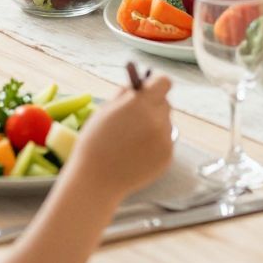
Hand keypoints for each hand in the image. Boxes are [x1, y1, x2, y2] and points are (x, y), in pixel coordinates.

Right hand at [66, 75, 175, 196]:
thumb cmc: (94, 144)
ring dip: (154, 127)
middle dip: (153, 107)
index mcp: (140, 104)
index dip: (155, 84)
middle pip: (165, 103)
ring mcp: (165, 139)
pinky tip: (136, 154)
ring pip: (165, 124)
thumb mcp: (103, 111)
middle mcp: (157, 119)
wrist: (96, 180)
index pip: (164, 82)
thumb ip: (123, 96)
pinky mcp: (167, 156)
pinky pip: (165, 142)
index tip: (147, 90)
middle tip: (136, 118)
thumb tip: (136, 88)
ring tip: (131, 141)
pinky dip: (154, 145)